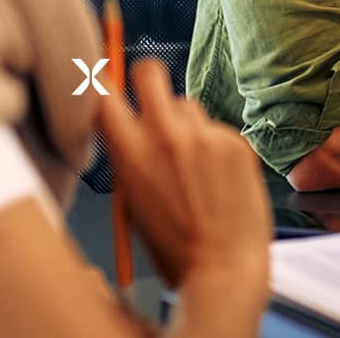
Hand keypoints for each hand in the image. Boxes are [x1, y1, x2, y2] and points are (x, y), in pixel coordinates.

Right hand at [96, 58, 272, 292]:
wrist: (224, 268)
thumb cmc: (175, 248)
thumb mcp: (132, 203)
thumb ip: (129, 159)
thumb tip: (125, 127)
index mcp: (130, 154)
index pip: (103, 93)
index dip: (104, 88)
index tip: (108, 87)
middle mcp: (166, 135)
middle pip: (150, 71)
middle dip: (147, 79)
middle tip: (151, 96)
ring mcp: (204, 135)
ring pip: (187, 104)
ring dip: (185, 123)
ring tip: (192, 163)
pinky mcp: (236, 141)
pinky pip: (217, 129)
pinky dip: (215, 145)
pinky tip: (218, 178)